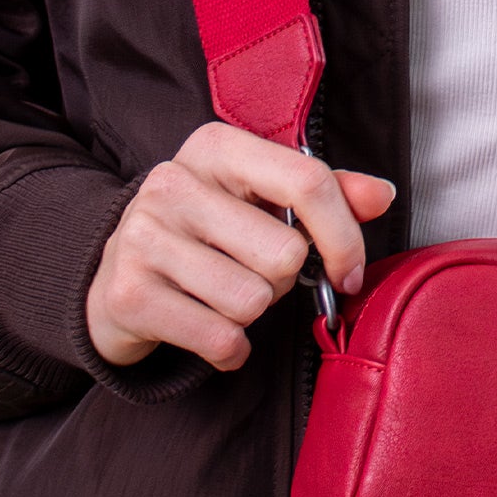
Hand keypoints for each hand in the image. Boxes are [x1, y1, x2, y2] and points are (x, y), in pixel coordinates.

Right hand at [86, 122, 395, 372]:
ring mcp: (144, 236)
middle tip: (251, 273)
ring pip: (252, 300)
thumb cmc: (204, 232)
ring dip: (251, 314)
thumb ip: (322, 193)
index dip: (344, 236)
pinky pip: (220, 338)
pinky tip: (208, 330)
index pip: (307, 182)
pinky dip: (228, 349)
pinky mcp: (129, 293)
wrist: (114, 273)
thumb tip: (382, 195)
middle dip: (281, 280)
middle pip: (284, 254)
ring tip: (221, 295)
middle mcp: (173, 182)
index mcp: (215, 147)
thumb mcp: (258, 198)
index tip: (349, 271)